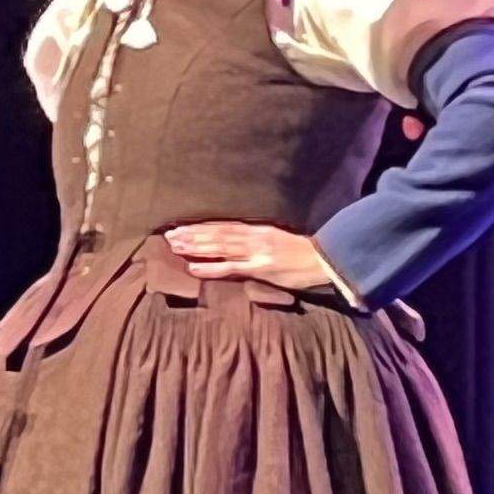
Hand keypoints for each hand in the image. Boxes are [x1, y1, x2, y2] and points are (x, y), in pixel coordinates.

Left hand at [166, 221, 338, 294]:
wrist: (325, 260)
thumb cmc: (303, 254)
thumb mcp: (279, 240)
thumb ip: (258, 240)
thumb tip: (236, 244)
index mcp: (258, 229)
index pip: (223, 226)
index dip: (200, 226)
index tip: (180, 226)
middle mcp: (254, 237)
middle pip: (216, 233)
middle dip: (191, 235)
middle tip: (168, 235)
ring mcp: (256, 252)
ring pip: (219, 246)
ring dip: (195, 246)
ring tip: (174, 246)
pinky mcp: (260, 268)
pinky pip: (230, 267)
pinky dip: (210, 267)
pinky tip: (193, 267)